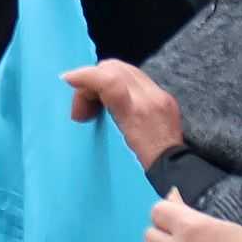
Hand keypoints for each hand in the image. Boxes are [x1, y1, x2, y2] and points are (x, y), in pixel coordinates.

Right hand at [65, 60, 183, 167]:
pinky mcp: (165, 98)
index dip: (85, 76)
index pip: (109, 81)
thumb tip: (83, 108)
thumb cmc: (141, 171)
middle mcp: (150, 99)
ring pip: (125, 69)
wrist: (174, 173)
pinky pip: (136, 79)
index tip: (68, 80)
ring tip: (95, 107)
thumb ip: (101, 122)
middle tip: (82, 109)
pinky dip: (118, 85)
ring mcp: (160, 96)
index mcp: (136, 115)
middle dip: (91, 80)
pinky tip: (112, 105)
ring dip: (104, 81)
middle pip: (114, 68)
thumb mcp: (114, 152)